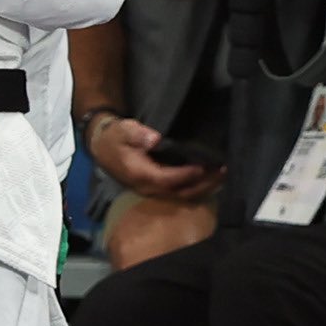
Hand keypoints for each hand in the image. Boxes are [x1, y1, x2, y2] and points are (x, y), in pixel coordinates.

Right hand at [90, 117, 225, 200]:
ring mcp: (153, 191)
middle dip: (203, 184)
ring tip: (222, 176)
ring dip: (204, 188)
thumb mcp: (123, 130)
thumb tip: (154, 139)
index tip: (202, 167)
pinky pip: (180, 193)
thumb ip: (138, 134)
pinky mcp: (158, 189)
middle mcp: (148, 187)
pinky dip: (197, 188)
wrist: (103, 148)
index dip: (185, 175)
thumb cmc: (116, 138)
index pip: (167, 179)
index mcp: (140, 174)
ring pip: (182, 195)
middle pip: (179, 192)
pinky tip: (211, 181)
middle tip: (222, 171)